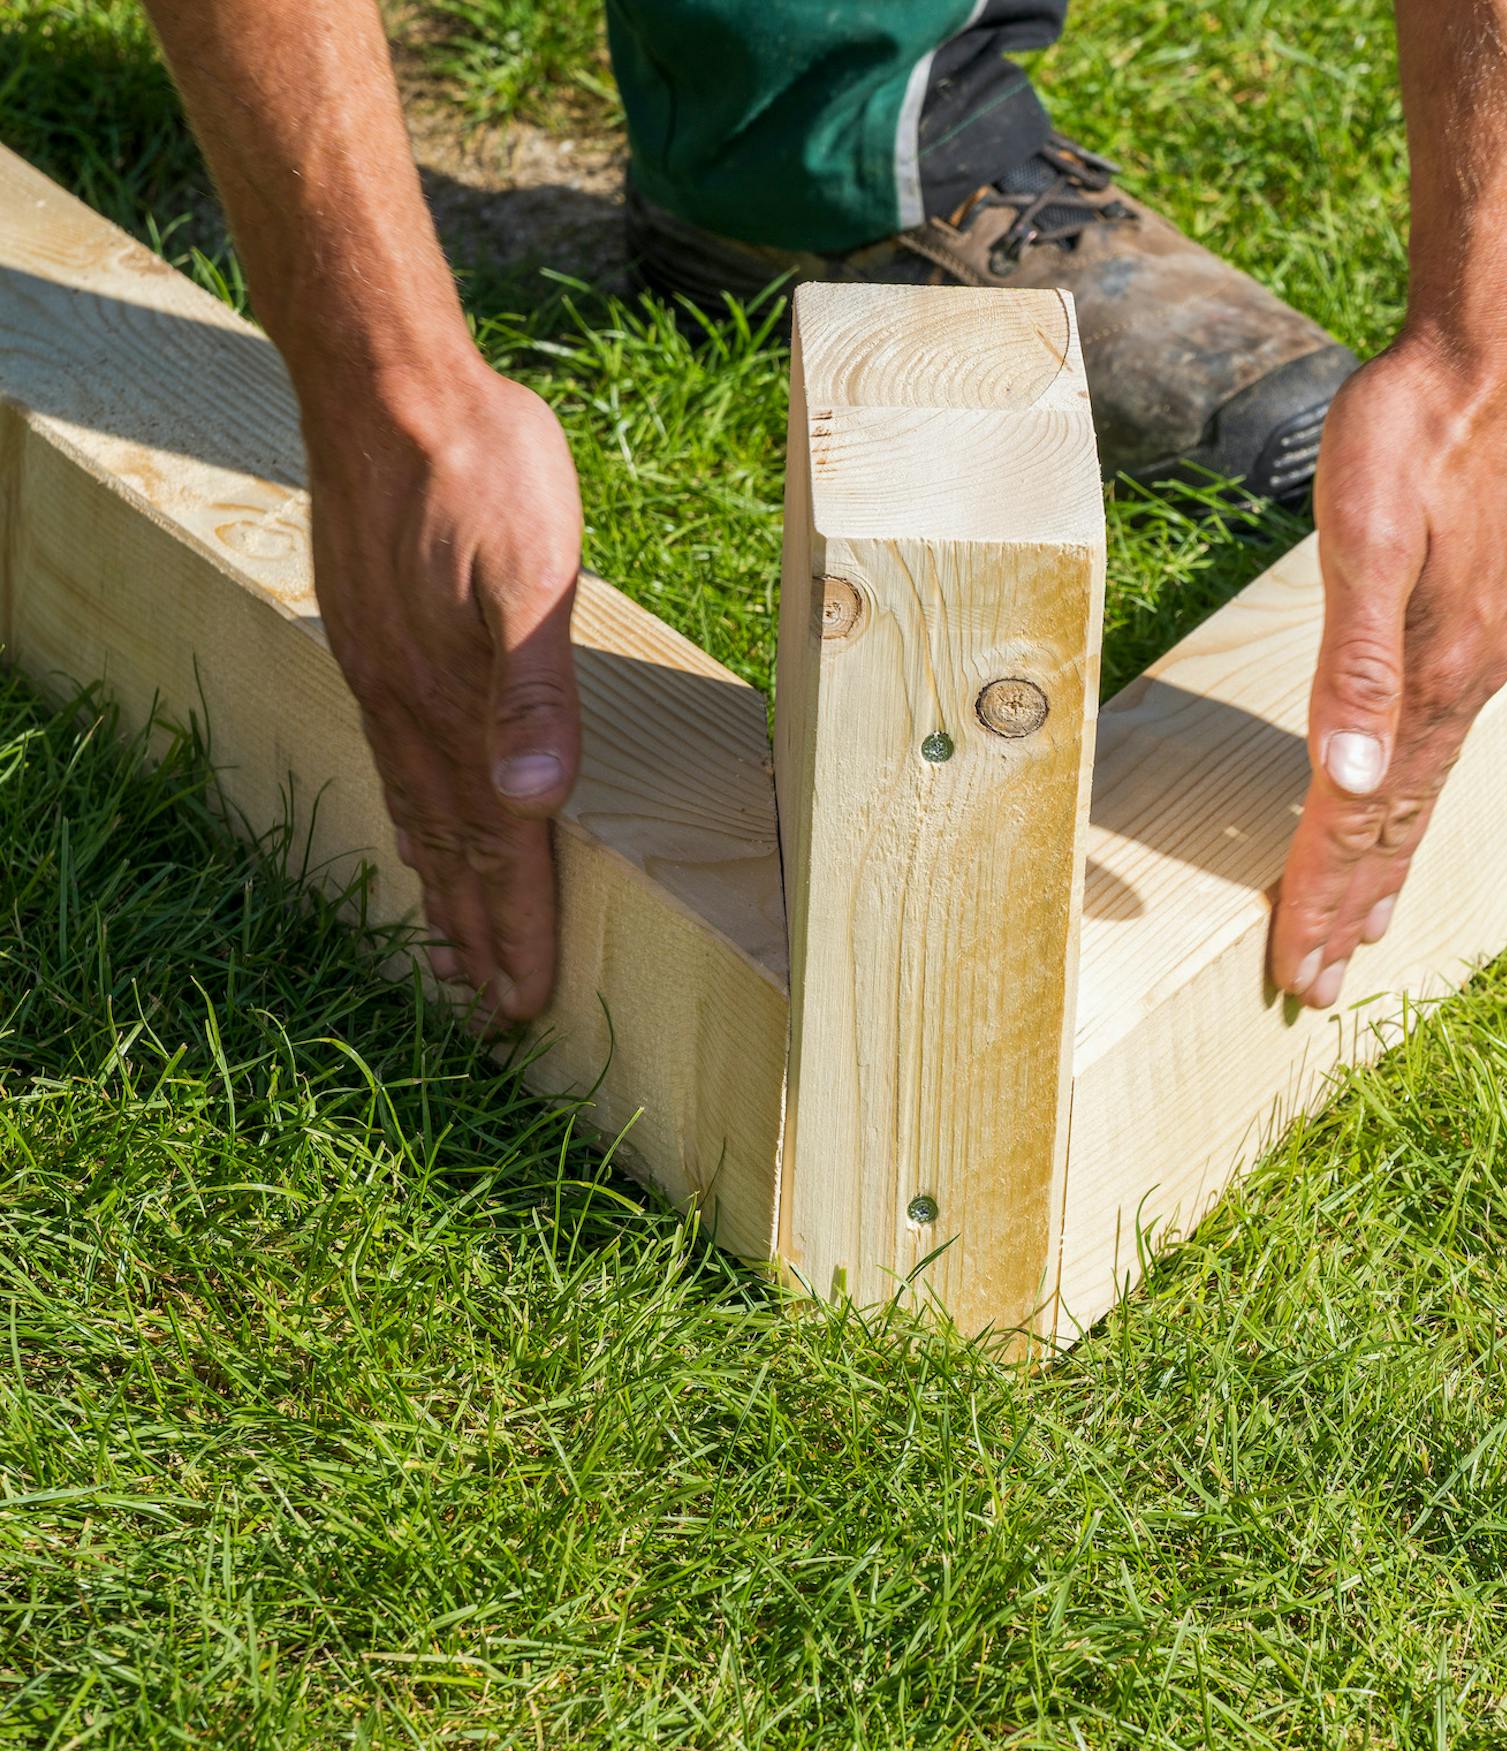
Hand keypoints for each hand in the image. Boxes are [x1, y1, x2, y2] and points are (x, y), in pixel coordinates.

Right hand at [305, 359, 583, 1022]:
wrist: (387, 383)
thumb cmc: (481, 470)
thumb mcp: (531, 574)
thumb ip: (535, 691)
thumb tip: (537, 801)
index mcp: (457, 707)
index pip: (501, 849)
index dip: (520, 930)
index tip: (526, 1005)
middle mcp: (412, 709)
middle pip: (455, 854)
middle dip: (478, 938)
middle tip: (489, 1015)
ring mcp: (385, 679)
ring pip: (419, 816)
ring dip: (442, 891)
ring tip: (452, 955)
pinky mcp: (374, 645)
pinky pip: (395, 764)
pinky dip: (411, 822)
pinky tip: (416, 829)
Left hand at [1268, 329, 1506, 1006]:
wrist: (1497, 345)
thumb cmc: (1415, 431)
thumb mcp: (1366, 539)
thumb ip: (1355, 663)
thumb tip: (1352, 778)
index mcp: (1430, 675)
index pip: (1359, 816)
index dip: (1319, 895)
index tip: (1295, 970)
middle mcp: (1461, 680)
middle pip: (1395, 824)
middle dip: (1350, 905)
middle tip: (1321, 986)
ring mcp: (1477, 652)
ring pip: (1420, 790)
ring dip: (1383, 864)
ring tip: (1363, 926)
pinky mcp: (1479, 622)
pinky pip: (1438, 744)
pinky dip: (1411, 802)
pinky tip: (1404, 805)